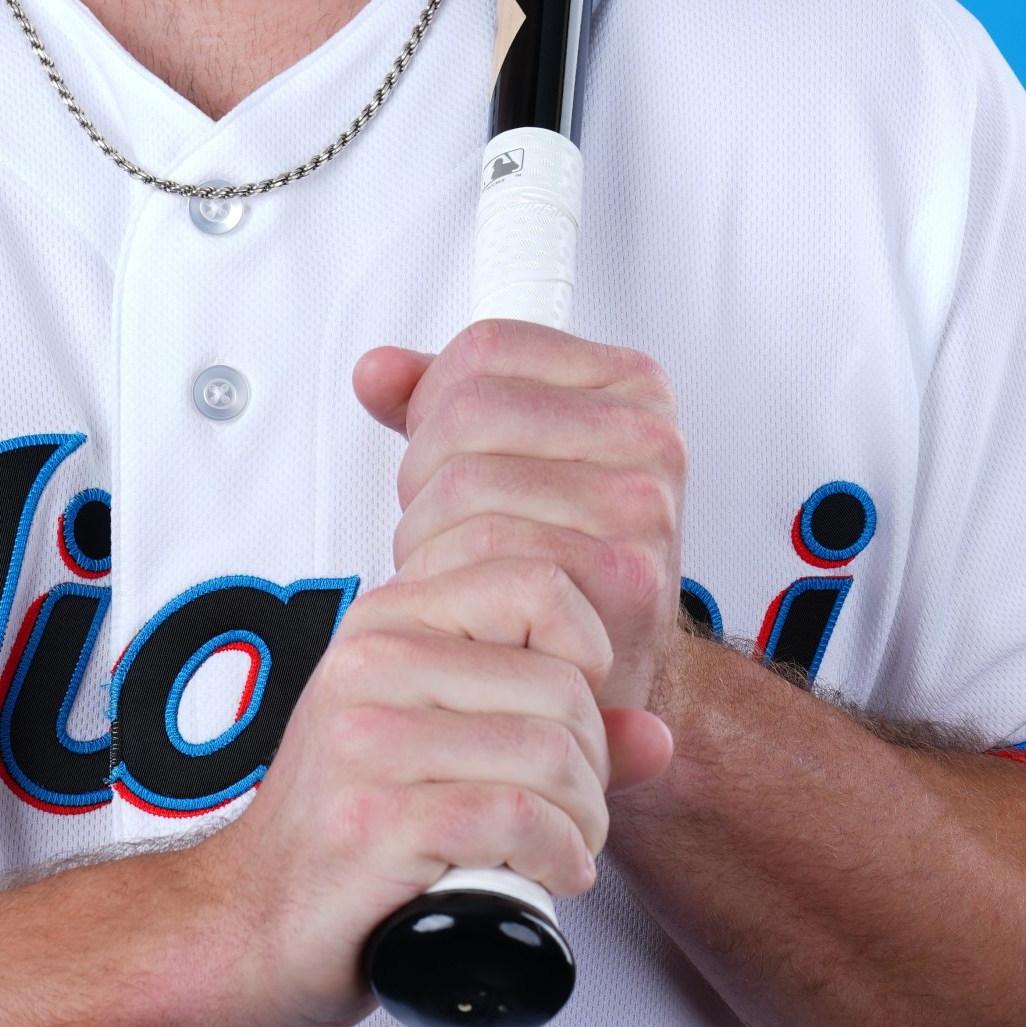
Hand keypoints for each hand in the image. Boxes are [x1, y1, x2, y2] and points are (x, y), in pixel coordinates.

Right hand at [197, 323, 682, 1026]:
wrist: (250, 924)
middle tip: (573, 814)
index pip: (533, 580)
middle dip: (594, 766)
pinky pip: (516, 818)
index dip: (586, 652)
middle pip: (561, 686)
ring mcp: (367, 742)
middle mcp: (371, 664)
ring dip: (583, 822)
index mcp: (387, 624)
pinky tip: (548, 876)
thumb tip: (659, 735)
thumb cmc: (350, 835)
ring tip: (564, 848)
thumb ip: (551, 731)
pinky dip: (556, 857)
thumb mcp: (446, 751)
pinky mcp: (375, 821)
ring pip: (548, 754)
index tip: (573, 719)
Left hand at [356, 319, 686, 738]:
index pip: (486, 349)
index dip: (434, 401)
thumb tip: (375, 371)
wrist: (609, 677)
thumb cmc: (559, 563)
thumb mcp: (511, 459)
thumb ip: (440, 403)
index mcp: (630, 387)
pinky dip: (447, 580)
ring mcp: (641, 506)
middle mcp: (649, 438)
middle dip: (423, 475)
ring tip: (454, 568)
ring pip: (465, 482)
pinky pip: (485, 552)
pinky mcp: (623, 575)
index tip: (445, 453)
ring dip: (427, 535)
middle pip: (467, 412)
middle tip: (441, 527)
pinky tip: (466, 601)